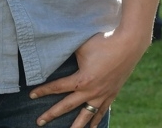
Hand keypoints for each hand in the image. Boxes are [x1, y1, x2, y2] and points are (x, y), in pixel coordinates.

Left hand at [31, 29, 148, 126]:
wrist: (129, 43)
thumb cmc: (104, 42)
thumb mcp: (83, 46)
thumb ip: (71, 52)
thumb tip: (58, 52)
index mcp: (82, 80)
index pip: (57, 87)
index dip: (43, 91)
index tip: (31, 95)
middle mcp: (91, 91)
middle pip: (67, 106)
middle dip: (51, 114)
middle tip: (39, 122)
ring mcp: (102, 94)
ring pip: (86, 115)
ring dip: (76, 126)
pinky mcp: (113, 92)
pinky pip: (102, 110)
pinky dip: (97, 119)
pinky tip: (93, 127)